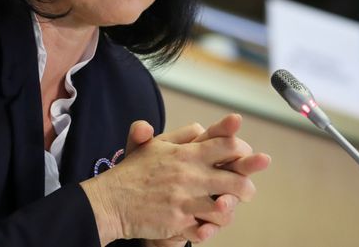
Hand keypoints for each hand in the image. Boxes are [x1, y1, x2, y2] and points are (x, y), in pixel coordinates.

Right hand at [80, 115, 269, 245]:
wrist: (110, 201)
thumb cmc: (133, 172)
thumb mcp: (153, 145)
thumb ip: (180, 135)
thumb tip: (200, 127)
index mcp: (186, 154)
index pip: (225, 146)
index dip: (241, 148)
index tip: (248, 152)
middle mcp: (190, 175)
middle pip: (235, 180)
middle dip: (247, 185)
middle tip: (247, 189)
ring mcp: (185, 200)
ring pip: (224, 208)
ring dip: (230, 209)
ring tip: (228, 208)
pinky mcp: (179, 222)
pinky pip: (205, 229)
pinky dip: (210, 229)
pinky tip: (209, 227)